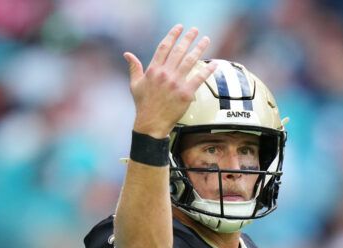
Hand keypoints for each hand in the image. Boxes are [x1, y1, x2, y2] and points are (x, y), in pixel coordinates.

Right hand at [124, 24, 217, 138]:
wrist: (151, 123)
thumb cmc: (143, 105)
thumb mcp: (135, 84)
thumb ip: (134, 68)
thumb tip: (127, 54)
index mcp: (153, 70)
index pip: (164, 47)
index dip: (172, 35)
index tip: (179, 28)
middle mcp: (165, 74)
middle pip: (179, 51)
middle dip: (188, 38)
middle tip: (195, 30)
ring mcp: (176, 83)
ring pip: (190, 61)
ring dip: (199, 49)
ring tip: (206, 40)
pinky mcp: (185, 94)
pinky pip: (199, 79)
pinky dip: (207, 70)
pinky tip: (214, 64)